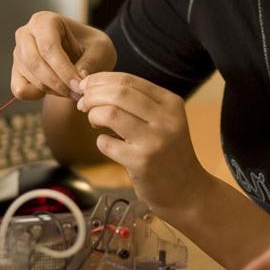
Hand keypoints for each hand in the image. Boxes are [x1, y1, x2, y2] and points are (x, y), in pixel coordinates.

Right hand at [11, 12, 115, 99]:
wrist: (83, 55)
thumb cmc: (91, 47)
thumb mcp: (100, 50)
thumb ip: (91, 62)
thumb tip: (79, 78)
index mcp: (44, 20)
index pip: (48, 47)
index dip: (64, 70)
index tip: (79, 86)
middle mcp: (26, 33)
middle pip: (35, 62)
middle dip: (57, 83)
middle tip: (77, 94)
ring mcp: (18, 53)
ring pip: (29, 77)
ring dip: (52, 90)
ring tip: (73, 92)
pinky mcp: (16, 71)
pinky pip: (20, 89)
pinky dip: (37, 95)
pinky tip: (56, 91)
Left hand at [75, 72, 205, 212]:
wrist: (186, 189)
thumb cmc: (167, 151)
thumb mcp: (164, 120)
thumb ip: (136, 102)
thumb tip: (92, 86)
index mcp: (171, 103)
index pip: (128, 80)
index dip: (101, 80)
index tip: (86, 85)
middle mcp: (166, 119)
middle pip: (118, 93)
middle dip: (92, 95)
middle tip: (83, 103)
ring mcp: (154, 141)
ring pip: (110, 114)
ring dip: (93, 115)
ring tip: (94, 122)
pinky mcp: (142, 162)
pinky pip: (107, 143)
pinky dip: (100, 141)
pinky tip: (108, 144)